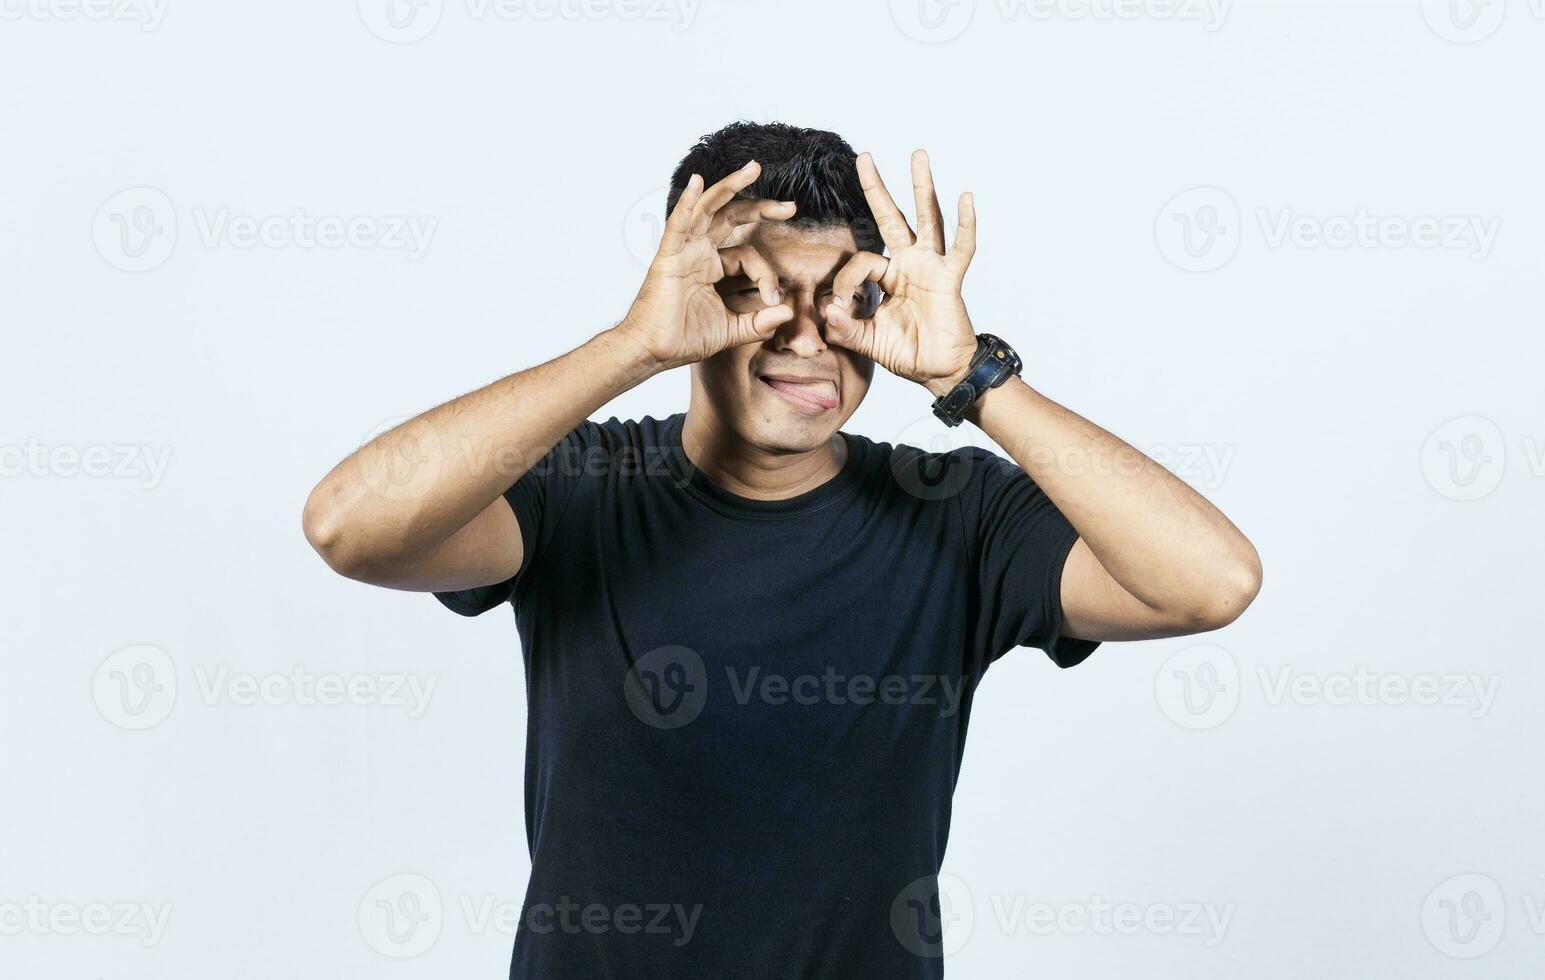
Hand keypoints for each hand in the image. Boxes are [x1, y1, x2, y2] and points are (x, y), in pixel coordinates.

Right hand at [616, 161, 797, 371]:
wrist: (654, 352)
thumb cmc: (684, 339)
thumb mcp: (732, 330)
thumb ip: (760, 322)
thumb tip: (788, 311)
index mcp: (713, 267)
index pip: (749, 256)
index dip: (767, 275)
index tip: (774, 298)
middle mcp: (699, 252)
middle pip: (732, 217)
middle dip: (761, 207)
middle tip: (790, 207)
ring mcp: (684, 250)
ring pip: (709, 209)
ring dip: (730, 186)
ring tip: (753, 168)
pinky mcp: (669, 256)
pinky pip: (679, 224)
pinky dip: (687, 202)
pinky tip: (698, 182)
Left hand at [824, 151, 979, 396]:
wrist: (940, 372)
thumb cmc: (907, 354)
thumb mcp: (868, 341)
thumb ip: (846, 328)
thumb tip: (826, 311)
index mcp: (887, 277)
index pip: (860, 262)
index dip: (845, 282)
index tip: (839, 308)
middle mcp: (908, 264)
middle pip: (891, 218)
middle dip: (877, 189)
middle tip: (864, 157)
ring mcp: (931, 267)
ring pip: (926, 219)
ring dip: (921, 187)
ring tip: (918, 155)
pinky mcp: (950, 279)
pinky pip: (960, 248)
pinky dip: (965, 225)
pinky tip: (965, 198)